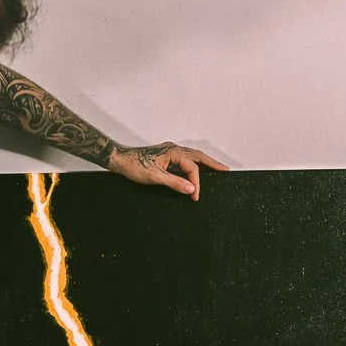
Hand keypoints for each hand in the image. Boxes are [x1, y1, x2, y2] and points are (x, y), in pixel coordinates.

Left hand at [106, 142, 228, 200]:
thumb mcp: (155, 177)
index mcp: (173, 152)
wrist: (119, 160)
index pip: (192, 168)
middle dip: (213, 164)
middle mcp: (174, 149)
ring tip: (216, 169)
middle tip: (225, 170)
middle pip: (198, 156)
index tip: (196, 196)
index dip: (196, 183)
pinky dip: (193, 164)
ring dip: (204, 162)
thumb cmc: (134, 166)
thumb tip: (191, 189)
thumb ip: (175, 183)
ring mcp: (170, 151)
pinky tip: (195, 170)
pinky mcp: (166, 155)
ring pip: (192, 156)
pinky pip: (185, 158)